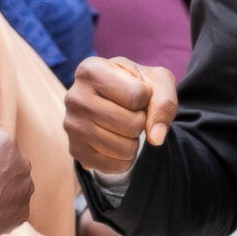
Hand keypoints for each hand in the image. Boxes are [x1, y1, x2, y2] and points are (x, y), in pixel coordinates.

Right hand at [64, 57, 178, 180]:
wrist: (112, 102)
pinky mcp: (75, 150)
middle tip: (132, 113)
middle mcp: (74, 97)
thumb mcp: (157, 81)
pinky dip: (126, 159)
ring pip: (124, 148)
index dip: (147, 97)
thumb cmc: (136, 86)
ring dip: (135, 141)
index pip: (137, 95)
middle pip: (131, 124)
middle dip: (141, 121)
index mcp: (91, 70)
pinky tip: (118, 142)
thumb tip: (155, 138)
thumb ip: (165, 102)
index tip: (137, 92)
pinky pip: (114, 166)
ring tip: (125, 127)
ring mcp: (71, 126)